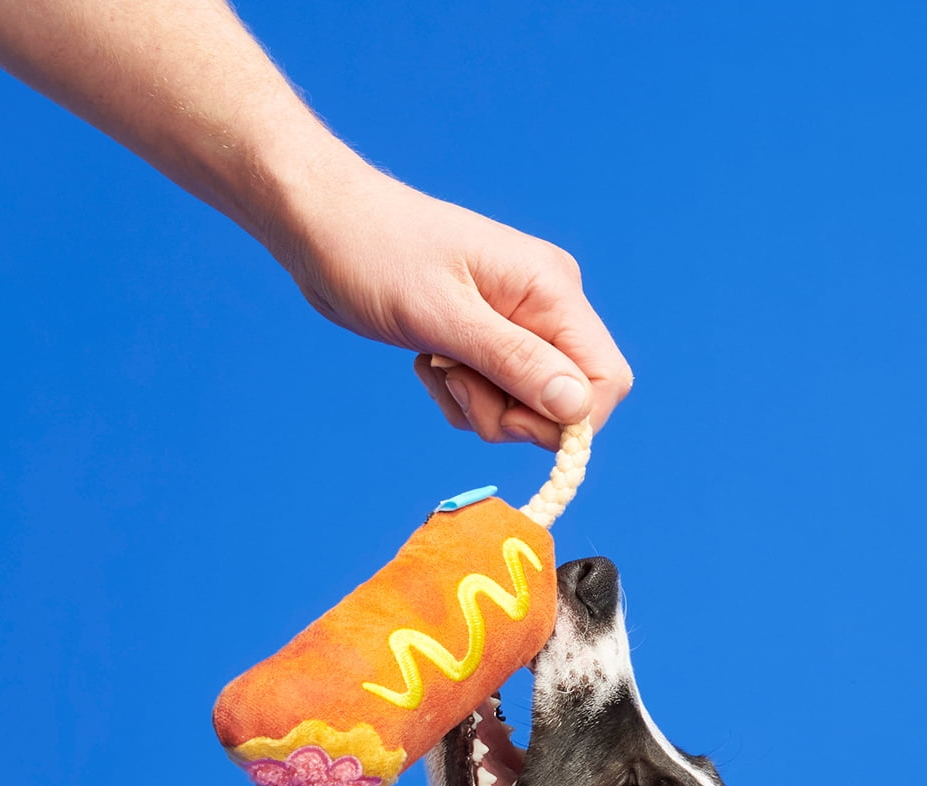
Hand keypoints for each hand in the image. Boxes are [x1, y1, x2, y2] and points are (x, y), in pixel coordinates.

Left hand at [275, 160, 632, 447]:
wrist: (322, 225)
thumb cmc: (375, 253)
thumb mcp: (444, 315)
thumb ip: (515, 363)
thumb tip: (577, 409)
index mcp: (551, 289)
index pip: (605, 379)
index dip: (569, 419)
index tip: (511, 417)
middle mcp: (545, 307)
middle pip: (567, 401)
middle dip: (514, 415)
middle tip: (457, 382)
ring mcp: (517, 325)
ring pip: (528, 407)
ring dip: (480, 407)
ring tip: (435, 364)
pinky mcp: (486, 341)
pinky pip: (496, 399)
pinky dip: (462, 398)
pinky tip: (428, 362)